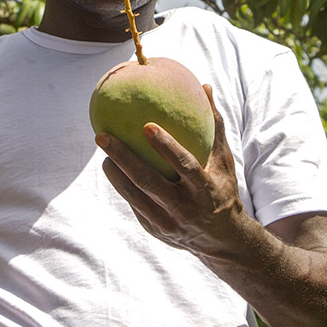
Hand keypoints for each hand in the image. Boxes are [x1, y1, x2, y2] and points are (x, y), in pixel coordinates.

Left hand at [95, 85, 244, 257]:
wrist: (220, 240)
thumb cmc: (222, 189)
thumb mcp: (223, 161)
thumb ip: (214, 126)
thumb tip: (206, 87)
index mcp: (204, 189)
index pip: (184, 165)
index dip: (166, 146)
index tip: (147, 125)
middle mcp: (184, 208)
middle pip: (147, 181)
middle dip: (122, 157)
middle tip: (102, 135)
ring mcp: (167, 222)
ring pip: (133, 195)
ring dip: (114, 172)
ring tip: (103, 151)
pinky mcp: (154, 229)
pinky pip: (133, 204)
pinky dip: (121, 185)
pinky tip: (111, 167)